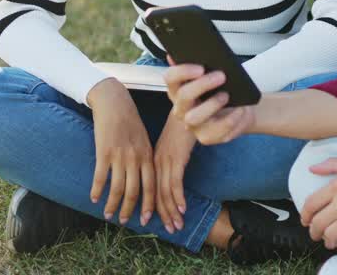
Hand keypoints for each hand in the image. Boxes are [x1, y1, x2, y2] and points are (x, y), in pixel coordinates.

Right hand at [86, 78, 155, 225]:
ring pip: (117, 188)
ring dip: (112, 204)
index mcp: (147, 155)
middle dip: (129, 210)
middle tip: (124, 222)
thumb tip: (145, 179)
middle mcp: (135, 158)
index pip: (151, 186)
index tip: (145, 219)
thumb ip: (145, 159)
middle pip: (134, 191)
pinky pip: (100, 177)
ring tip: (108, 214)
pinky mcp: (103, 152)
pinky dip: (97, 190)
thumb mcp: (144, 139)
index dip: (148, 205)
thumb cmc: (130, 122)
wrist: (115, 103)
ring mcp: (119, 156)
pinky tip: (94, 198)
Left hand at [153, 115, 197, 232]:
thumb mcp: (170, 145)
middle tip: (169, 230)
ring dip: (171, 211)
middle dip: (162, 214)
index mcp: (152, 160)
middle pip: (155, 194)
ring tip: (176, 225)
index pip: (150, 188)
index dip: (153, 207)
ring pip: (164, 192)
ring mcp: (165, 160)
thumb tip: (169, 175)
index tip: (155, 221)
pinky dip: (178, 197)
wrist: (186, 106)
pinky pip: (175, 182)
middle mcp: (156, 162)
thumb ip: (168, 160)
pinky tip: (182, 209)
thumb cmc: (181, 125)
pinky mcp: (176, 157)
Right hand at [164, 63, 255, 144]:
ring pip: (193, 117)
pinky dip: (230, 119)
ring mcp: (192, 124)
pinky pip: (215, 131)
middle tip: (221, 76)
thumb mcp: (215, 72)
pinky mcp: (206, 138)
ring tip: (227, 95)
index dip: (183, 71)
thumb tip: (185, 51)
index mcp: (179, 88)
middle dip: (202, 85)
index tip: (200, 67)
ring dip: (212, 104)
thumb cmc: (224, 88)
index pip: (170, 78)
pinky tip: (239, 110)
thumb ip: (203, 61)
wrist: (240, 108)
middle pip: (183, 96)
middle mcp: (181, 107)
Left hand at [300, 158, 336, 253]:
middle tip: (316, 235)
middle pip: (318, 223)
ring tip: (330, 241)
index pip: (311, 204)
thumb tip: (311, 169)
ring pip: (330, 235)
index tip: (305, 221)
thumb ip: (332, 164)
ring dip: (327, 241)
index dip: (304, 215)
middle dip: (314, 232)